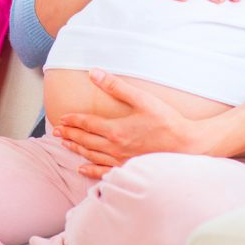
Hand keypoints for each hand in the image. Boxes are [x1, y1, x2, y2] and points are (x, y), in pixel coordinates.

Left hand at [53, 69, 214, 178]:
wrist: (187, 145)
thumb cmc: (167, 121)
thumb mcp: (142, 99)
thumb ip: (116, 86)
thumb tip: (94, 73)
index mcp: (116, 130)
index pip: (87, 124)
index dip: (73, 120)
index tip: (62, 118)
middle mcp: (115, 148)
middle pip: (85, 140)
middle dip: (70, 134)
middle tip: (56, 131)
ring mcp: (121, 161)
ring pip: (92, 155)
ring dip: (76, 149)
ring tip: (64, 144)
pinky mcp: (128, 169)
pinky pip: (104, 172)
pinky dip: (90, 170)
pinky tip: (81, 168)